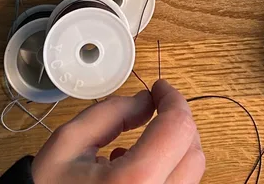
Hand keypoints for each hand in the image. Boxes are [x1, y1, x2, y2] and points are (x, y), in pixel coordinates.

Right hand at [33, 80, 204, 183]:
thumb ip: (113, 113)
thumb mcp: (69, 141)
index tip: (160, 88)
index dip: (172, 99)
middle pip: (194, 152)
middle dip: (177, 122)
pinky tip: (136, 165)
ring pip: (192, 172)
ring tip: (140, 140)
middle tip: (155, 107)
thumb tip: (147, 102)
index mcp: (135, 181)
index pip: (178, 128)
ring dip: (175, 146)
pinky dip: (168, 168)